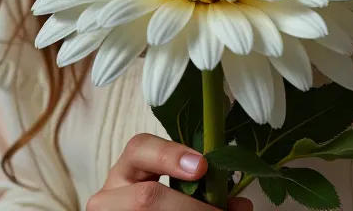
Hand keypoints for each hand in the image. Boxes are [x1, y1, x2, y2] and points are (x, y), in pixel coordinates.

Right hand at [86, 132, 252, 210]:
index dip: (170, 155)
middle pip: (147, 196)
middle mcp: (110, 196)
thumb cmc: (161, 203)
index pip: (139, 148)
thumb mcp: (171, 190)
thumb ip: (198, 186)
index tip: (202, 166)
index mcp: (126, 172)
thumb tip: (242, 205)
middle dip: (191, 208)